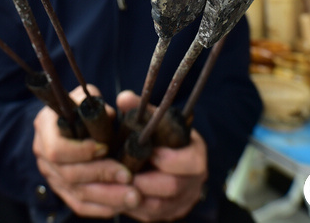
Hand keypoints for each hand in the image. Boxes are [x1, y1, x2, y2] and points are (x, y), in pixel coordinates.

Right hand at [33, 86, 140, 217]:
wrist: (65, 122)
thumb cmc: (79, 106)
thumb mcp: (84, 96)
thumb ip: (94, 103)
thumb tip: (110, 115)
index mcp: (46, 128)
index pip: (57, 149)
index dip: (81, 152)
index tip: (106, 148)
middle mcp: (43, 154)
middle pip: (70, 175)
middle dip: (102, 176)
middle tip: (130, 178)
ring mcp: (51, 175)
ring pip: (77, 194)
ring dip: (108, 197)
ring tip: (134, 197)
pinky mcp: (62, 190)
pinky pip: (80, 205)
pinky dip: (101, 207)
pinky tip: (121, 206)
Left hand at [117, 90, 208, 221]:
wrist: (171, 160)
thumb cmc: (163, 137)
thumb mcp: (158, 121)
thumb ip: (143, 110)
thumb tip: (124, 98)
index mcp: (196, 155)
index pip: (191, 162)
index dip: (170, 160)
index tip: (150, 152)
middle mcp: (193, 181)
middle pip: (173, 187)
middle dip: (146, 181)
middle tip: (123, 173)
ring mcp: (181, 201)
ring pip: (159, 207)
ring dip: (134, 196)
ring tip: (114, 184)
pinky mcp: (167, 214)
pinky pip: (149, 216)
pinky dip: (131, 207)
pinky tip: (114, 196)